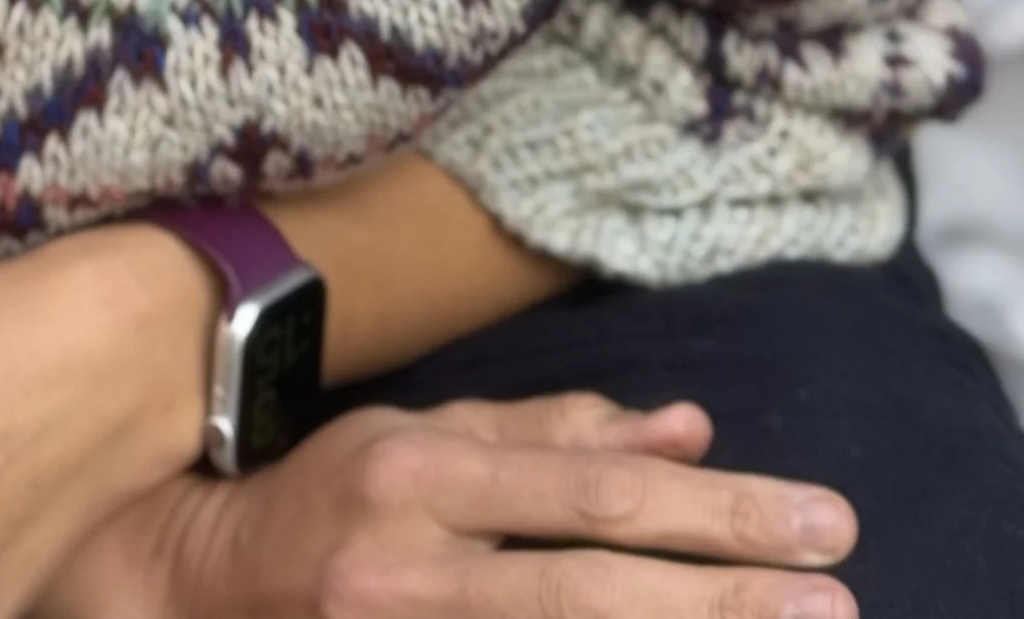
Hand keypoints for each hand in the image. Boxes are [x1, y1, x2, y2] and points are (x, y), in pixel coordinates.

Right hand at [29, 393, 859, 618]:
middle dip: (725, 591)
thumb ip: (548, 435)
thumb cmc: (317, 504)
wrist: (182, 594)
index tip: (818, 521)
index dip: (709, 511)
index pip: (587, 492)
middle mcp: (412, 562)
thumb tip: (684, 427)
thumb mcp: (419, 441)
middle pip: (592, 581)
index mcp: (418, 473)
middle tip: (840, 596)